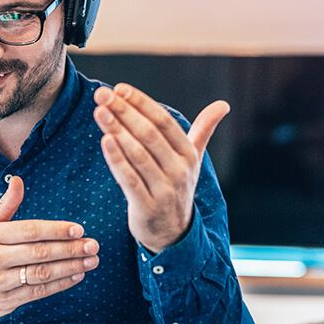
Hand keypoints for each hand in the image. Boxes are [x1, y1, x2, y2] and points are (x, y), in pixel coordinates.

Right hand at [0, 176, 99, 319]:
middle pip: (39, 253)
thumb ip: (6, 205)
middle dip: (70, 249)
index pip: (30, 231)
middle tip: (92, 246)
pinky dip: (60, 284)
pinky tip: (76, 276)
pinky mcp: (6, 301)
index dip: (56, 230)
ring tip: (90, 261)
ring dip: (70, 268)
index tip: (79, 229)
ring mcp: (0, 282)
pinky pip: (38, 292)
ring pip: (41, 274)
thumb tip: (18, 181)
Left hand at [93, 83, 229, 253]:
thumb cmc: (177, 187)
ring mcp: (164, 190)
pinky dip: (116, 159)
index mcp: (189, 155)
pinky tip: (104, 140)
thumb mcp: (192, 159)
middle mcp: (180, 171)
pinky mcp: (146, 207)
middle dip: (124, 112)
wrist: (173, 234)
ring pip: (138, 155)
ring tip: (99, 112)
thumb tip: (223, 105)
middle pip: (149, 134)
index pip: (164, 122)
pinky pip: (129, 179)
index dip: (142, 103)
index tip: (120, 89)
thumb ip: (204, 130)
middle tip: (101, 95)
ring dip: (117, 130)